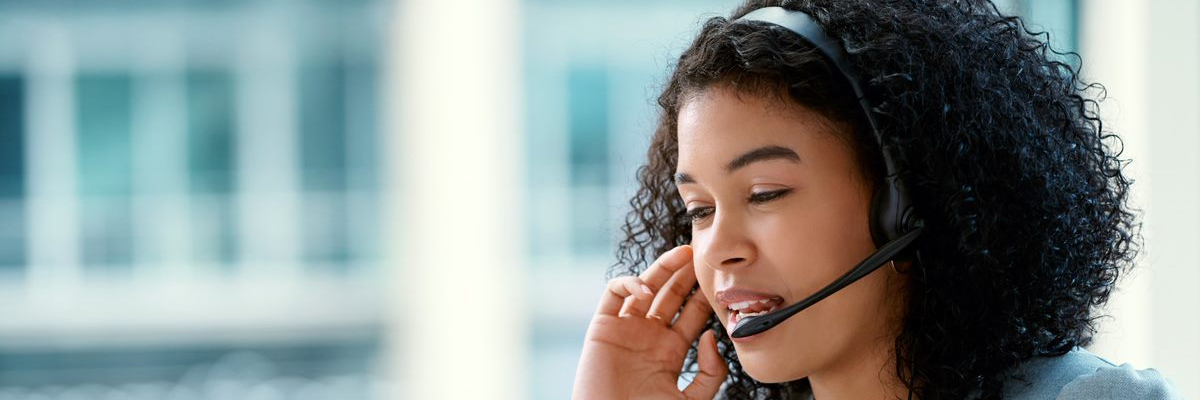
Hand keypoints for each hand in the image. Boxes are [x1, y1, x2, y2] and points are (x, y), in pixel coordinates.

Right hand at [571, 245, 727, 399]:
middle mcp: (650, 336)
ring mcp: (626, 329)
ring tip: (682, 255)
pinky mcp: (603, 327)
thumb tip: (709, 337)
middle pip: (672, 295)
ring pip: (646, 287)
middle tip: (703, 256)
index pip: (692, 314)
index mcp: (671, 352)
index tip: (721, 280)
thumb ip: (711, 374)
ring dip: (663, 268)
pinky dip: (628, 283)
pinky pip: (614, 294)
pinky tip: (644, 289)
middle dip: (686, 274)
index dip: (705, 295)